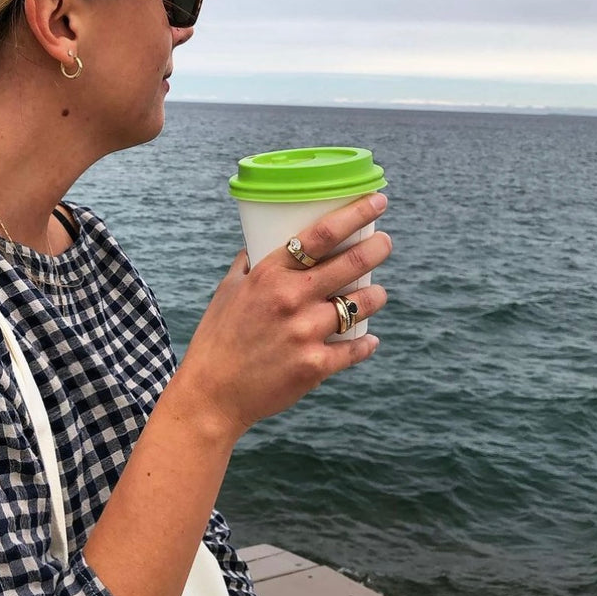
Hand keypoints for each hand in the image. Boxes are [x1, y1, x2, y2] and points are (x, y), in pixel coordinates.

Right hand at [173, 193, 390, 441]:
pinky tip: (369, 339)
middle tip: (384, 244)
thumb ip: (248, 265)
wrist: (212, 393)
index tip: (377, 201)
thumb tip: (262, 241)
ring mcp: (305, 333)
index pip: (320, 234)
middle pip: (351, 263)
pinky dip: (366, 343)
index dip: (356, 214)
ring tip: (376, 293)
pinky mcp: (315, 366)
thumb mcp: (227, 291)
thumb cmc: (217, 338)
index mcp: (268, 275)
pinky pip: (355, 349)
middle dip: (377, 247)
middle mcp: (290, 299)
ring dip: (375, 296)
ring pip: (360, 305)